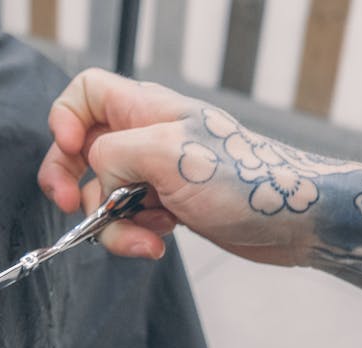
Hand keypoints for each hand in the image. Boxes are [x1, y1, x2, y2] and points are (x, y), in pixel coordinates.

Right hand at [37, 68, 313, 265]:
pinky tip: (161, 241)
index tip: (71, 151)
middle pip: (80, 150)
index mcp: (145, 110)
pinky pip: (127, 220)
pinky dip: (134, 235)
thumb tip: (95, 180)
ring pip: (101, 195)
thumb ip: (114, 155)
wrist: (296, 221)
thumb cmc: (246, 182)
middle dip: (70, 182)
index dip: (65, 119)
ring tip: (145, 237)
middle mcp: (146, 137)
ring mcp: (155, 174)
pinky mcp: (166, 206)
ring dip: (112, 224)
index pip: (85, 93)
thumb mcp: (168, 155)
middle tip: (72, 207)